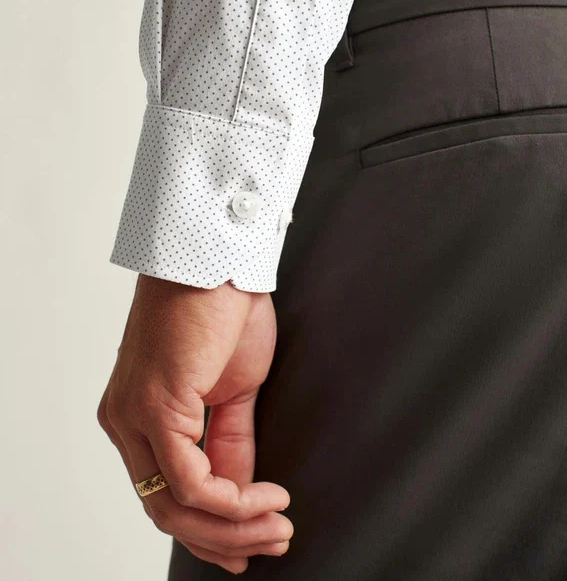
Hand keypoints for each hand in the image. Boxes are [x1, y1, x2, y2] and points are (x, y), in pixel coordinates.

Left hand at [97, 273, 292, 574]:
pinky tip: (265, 496)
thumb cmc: (222, 308)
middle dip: (225, 538)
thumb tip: (241, 493)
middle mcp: (124, 421)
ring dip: (233, 526)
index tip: (252, 543)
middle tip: (274, 539)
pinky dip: (231, 500)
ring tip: (278, 524)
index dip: (210, 530)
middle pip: (165, 512)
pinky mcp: (155, 406)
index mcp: (137, 416)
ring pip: (174, 507)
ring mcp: (134, 415)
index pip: (165, 494)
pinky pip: (189, 481)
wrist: (219, 257)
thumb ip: (229, 443)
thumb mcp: (232, 389)